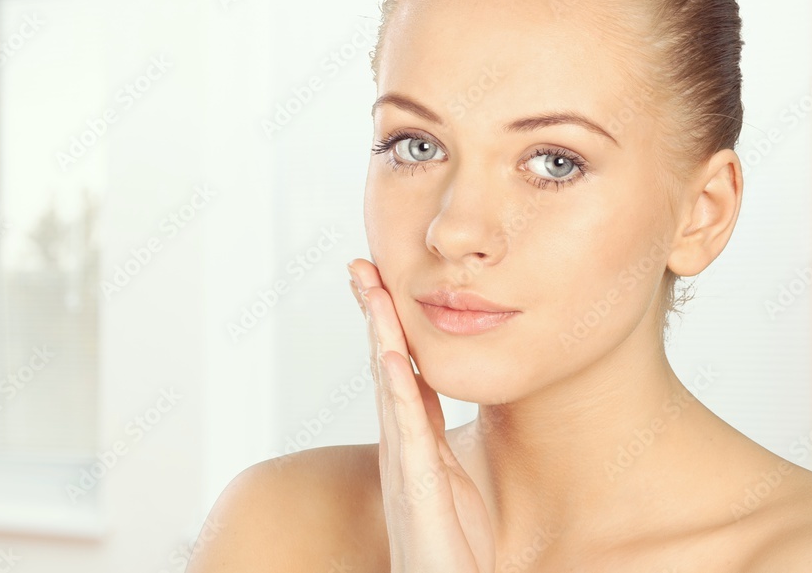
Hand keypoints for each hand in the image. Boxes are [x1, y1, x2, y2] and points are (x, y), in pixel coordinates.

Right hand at [347, 258, 495, 572]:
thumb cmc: (450, 545)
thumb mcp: (449, 480)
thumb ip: (437, 440)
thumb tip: (434, 400)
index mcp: (414, 441)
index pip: (399, 369)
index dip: (388, 325)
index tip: (380, 282)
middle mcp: (402, 446)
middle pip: (384, 365)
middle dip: (373, 314)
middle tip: (361, 266)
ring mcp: (405, 464)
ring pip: (390, 387)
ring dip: (380, 336)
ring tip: (373, 291)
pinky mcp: (417, 487)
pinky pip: (408, 431)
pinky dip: (398, 391)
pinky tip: (393, 357)